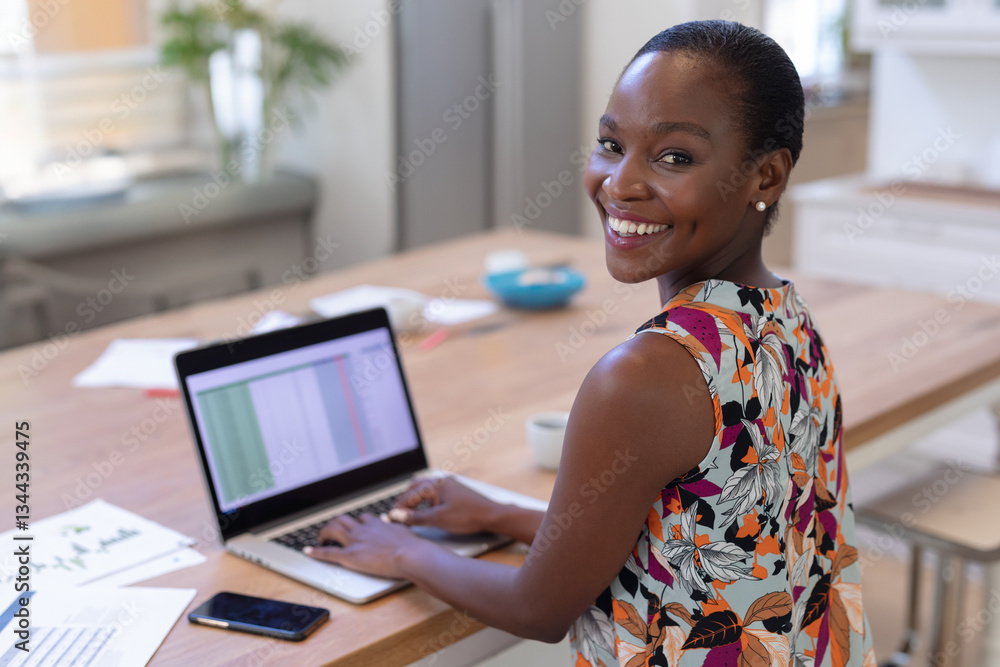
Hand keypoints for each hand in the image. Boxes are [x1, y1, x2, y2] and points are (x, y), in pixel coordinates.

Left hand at [304, 513, 423, 578]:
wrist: (410, 554)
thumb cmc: (411, 546)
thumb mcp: (404, 530)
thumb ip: (394, 526)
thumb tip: (390, 520)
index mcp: (377, 524)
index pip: (362, 519)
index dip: (357, 522)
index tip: (355, 526)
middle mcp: (363, 529)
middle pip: (343, 520)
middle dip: (335, 524)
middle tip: (332, 531)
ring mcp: (355, 541)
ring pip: (333, 530)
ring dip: (325, 533)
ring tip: (321, 538)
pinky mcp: (350, 556)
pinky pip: (328, 552)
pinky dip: (316, 552)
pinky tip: (308, 551)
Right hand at [386, 476, 499, 534]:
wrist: (492, 516)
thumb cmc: (468, 516)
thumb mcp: (438, 519)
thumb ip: (415, 517)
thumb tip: (397, 515)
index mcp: (435, 485)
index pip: (409, 496)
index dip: (398, 509)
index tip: (390, 519)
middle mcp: (441, 481)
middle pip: (414, 488)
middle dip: (404, 501)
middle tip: (396, 514)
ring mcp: (448, 484)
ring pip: (424, 490)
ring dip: (414, 500)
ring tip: (407, 513)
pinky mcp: (455, 491)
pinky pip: (434, 493)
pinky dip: (425, 501)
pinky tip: (425, 510)